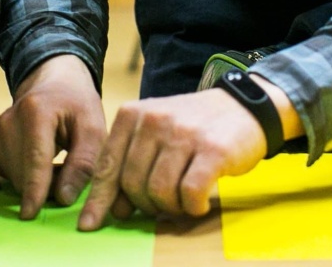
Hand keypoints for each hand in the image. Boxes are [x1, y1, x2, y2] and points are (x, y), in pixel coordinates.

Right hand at [0, 54, 105, 218]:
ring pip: (12, 176)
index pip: (34, 159)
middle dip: (44, 185)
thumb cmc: (77, 104)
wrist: (54, 82)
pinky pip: (3, 171)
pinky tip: (36, 159)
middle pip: (22, 173)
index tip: (30, 214)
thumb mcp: (93, 128)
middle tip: (66, 171)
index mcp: (36, 111)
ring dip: (33, 180)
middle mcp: (8, 119)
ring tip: (54, 160)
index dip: (34, 189)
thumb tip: (63, 198)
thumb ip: (83, 163)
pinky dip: (21, 174)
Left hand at [77, 88, 269, 229]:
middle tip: (162, 205)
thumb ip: (130, 162)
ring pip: (160, 191)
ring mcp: (184, 133)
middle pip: (132, 184)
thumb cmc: (192, 126)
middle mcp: (155, 120)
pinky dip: (193, 207)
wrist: (242, 107)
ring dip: (171, 207)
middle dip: (145, 205)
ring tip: (183, 201)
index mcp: (133, 114)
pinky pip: (190, 193)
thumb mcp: (154, 132)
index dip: (98, 200)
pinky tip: (199, 203)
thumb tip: (115, 208)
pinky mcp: (212, 149)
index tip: (90, 223)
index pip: (106, 165)